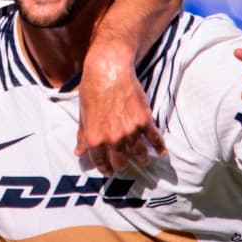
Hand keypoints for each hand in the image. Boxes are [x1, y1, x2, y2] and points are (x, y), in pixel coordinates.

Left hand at [75, 50, 165, 175]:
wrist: (108, 70)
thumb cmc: (92, 89)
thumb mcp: (83, 114)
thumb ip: (82, 136)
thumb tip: (79, 153)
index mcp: (95, 138)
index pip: (101, 162)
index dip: (105, 168)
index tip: (109, 171)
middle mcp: (113, 138)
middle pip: (121, 162)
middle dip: (122, 166)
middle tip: (124, 166)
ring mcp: (130, 131)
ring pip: (139, 154)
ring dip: (142, 160)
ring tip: (144, 161)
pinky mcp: (144, 120)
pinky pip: (154, 139)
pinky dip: (159, 148)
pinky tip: (162, 154)